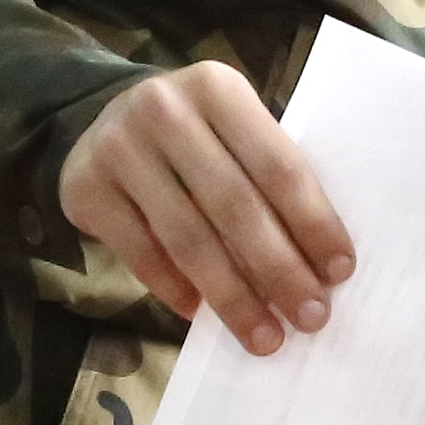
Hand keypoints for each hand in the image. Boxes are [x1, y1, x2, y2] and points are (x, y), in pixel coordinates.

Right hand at [59, 61, 353, 355]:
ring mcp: (118, 148)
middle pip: (235, 206)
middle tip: (310, 318)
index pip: (278, 165)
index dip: (312, 223)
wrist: (102, 117)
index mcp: (218, 88)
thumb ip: (266, 178)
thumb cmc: (194, 136)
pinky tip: (202, 315)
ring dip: (233, 296)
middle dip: (279, 270)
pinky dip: (176, 290)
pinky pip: (142, 254)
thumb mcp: (231, 131)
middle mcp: (164, 110)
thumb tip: (317, 267)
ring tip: (264, 336)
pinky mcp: (85, 188)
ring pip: (188, 239)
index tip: (339, 273)